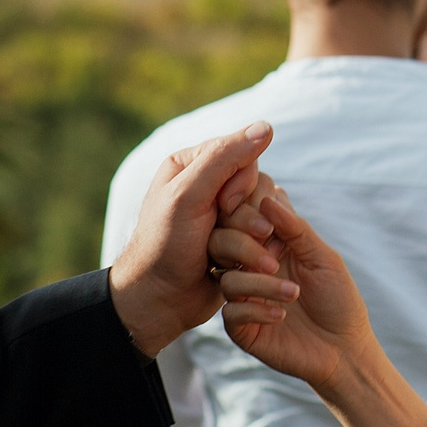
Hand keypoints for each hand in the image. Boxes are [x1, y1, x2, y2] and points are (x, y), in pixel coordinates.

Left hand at [108, 123, 273, 356]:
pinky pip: (262, 240)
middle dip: (245, 219)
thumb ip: (225, 158)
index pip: (243, 156)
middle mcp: (206, 186)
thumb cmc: (166, 246)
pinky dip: (251, 256)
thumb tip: (267, 126)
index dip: (240, 185)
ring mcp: (221, 216)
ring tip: (225, 261)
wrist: (159, 300)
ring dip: (248, 243)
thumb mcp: (189, 196)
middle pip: (257, 188)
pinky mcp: (235, 242)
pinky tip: (232, 269)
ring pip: (262, 217)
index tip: (220, 209)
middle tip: (218, 239)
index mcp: (191, 165)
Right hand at [213, 187, 426, 426]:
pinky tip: (282, 314)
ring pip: (228, 279)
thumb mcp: (323, 257)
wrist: (344, 350)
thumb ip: (295, 228)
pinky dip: (257, 310)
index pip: (241, 217)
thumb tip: (267, 196)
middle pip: (221, 242)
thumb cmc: (338, 299)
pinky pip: (231, 312)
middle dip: (246, 246)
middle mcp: (249, 267)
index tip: (270, 226)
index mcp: (268, 244)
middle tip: (277, 257)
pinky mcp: (241, 328)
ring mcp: (243, 298)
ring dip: (261, 284)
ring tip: (294, 294)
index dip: (247, 214)